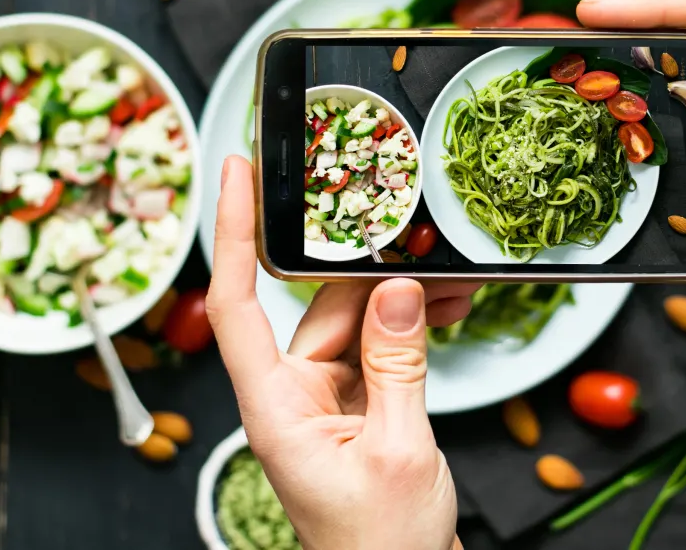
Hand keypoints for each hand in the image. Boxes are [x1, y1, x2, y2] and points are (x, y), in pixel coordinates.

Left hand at [204, 155, 470, 549]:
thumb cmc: (380, 548)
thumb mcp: (398, 449)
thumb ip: (397, 364)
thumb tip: (397, 290)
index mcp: (275, 408)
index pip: (236, 304)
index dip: (233, 232)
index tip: (237, 172)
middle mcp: (290, 396)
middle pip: (318, 307)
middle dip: (369, 272)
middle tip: (414, 238)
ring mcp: (322, 401)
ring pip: (354, 324)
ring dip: (401, 303)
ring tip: (451, 286)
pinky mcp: (354, 407)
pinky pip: (377, 350)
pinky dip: (410, 331)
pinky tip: (447, 313)